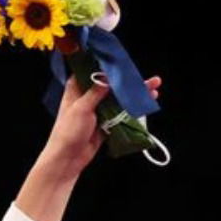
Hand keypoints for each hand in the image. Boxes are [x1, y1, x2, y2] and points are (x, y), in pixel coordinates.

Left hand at [42, 73, 161, 173]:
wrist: (68, 159)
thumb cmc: (68, 132)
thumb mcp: (82, 107)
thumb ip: (96, 91)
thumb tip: (108, 76)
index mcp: (76, 90)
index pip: (90, 72)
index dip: (104, 66)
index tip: (120, 61)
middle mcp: (87, 99)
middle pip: (109, 86)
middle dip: (126, 81)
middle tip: (144, 77)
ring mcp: (97, 112)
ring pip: (117, 100)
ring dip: (133, 95)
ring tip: (152, 88)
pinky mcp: (105, 124)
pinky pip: (120, 114)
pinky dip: (131, 109)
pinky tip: (144, 103)